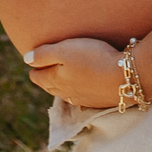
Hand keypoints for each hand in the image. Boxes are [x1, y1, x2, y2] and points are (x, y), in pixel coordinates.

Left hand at [23, 36, 140, 109]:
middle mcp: (66, 93)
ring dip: (60, 85)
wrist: (125, 76)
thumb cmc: (94, 58)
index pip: (37, 77)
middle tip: (42, 69)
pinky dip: (76, 90)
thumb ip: (44, 55)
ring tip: (60, 77)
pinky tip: (81, 87)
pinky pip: (80, 97)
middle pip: (49, 86)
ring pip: (64, 93)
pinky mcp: (97, 101)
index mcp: (55, 80)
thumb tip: (26, 59)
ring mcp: (82, 99)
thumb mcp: (65, 50)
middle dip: (45, 78)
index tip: (34, 61)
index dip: (35, 67)